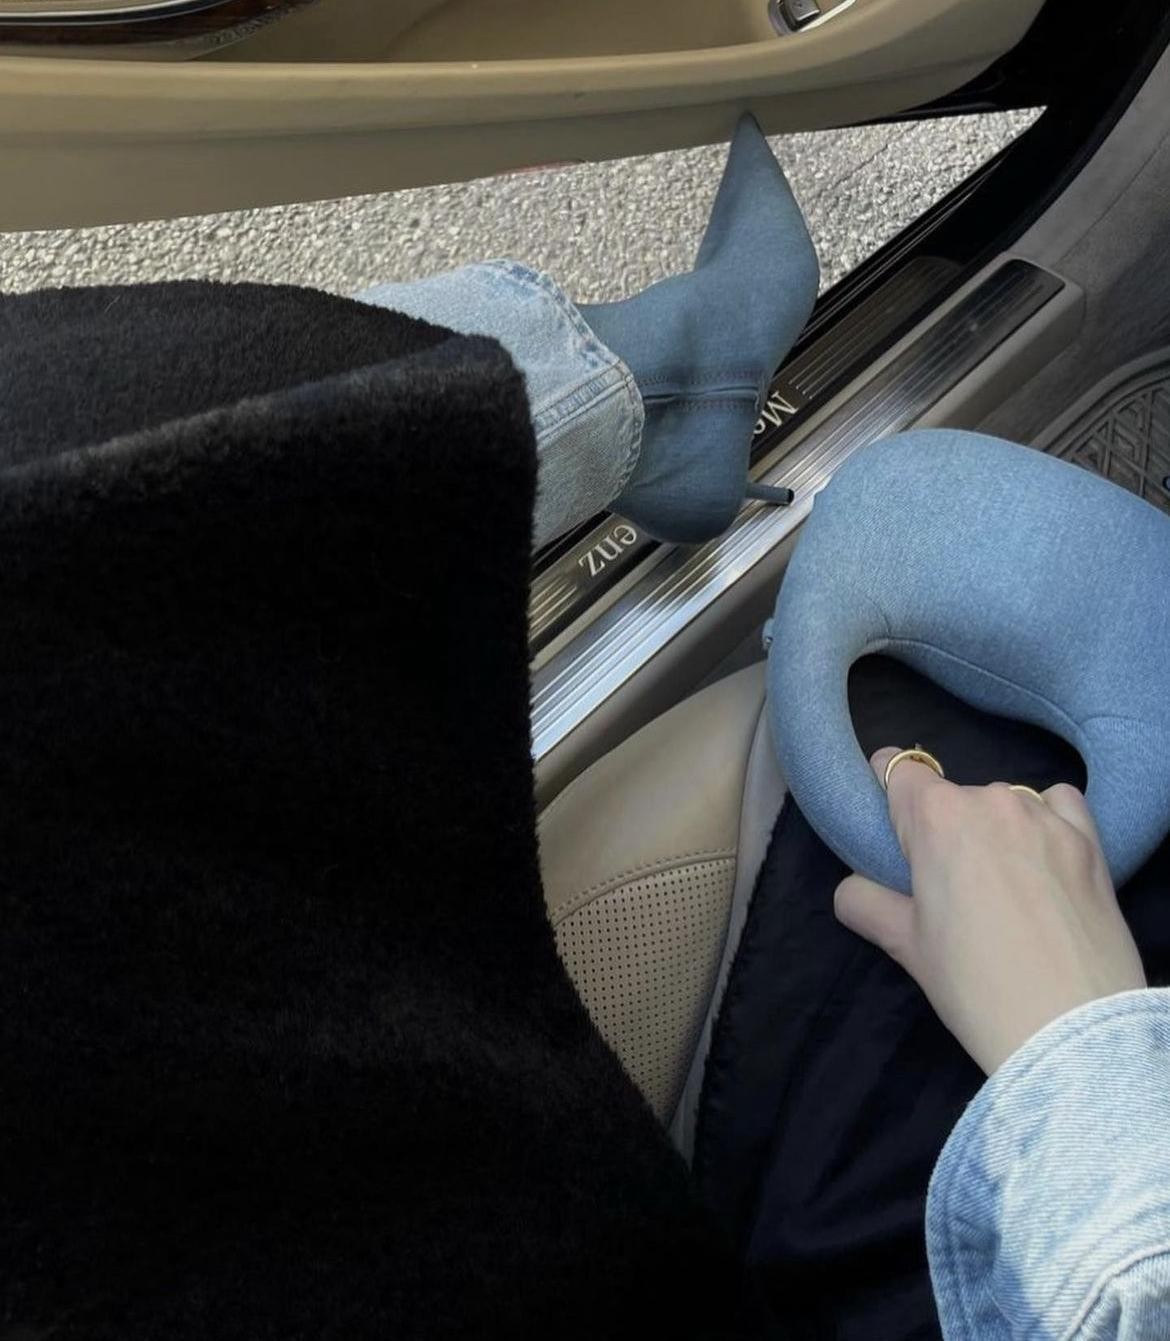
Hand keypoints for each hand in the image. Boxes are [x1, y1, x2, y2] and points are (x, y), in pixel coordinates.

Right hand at [834, 748, 1147, 1073]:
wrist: (1071, 1029)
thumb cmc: (975, 983)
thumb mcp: (904, 946)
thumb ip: (864, 903)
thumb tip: (853, 889)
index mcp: (935, 817)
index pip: (896, 767)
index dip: (888, 798)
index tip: (893, 834)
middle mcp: (990, 799)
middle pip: (951, 795)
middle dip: (944, 829)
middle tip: (948, 887)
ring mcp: (1045, 815)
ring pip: (1003, 802)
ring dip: (995, 830)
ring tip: (1004, 888)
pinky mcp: (1090, 839)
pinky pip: (1058, 806)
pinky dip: (1046, 823)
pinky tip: (1045, 864)